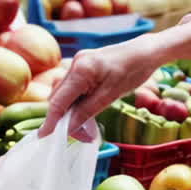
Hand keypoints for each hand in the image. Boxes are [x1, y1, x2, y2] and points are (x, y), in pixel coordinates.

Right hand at [39, 34, 164, 139]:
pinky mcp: (83, 64)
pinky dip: (76, 100)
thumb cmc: (134, 71)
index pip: (58, 101)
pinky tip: (87, 109)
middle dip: (64, 119)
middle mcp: (75, 64)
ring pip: (64, 92)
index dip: (50, 121)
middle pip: (58, 97)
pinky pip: (72, 85)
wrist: (146, 52)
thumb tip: (69, 127)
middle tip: (84, 135)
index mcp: (81, 70)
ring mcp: (77, 62)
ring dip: (70, 110)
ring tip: (88, 125)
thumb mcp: (112, 95)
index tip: (44, 137)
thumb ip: (87, 111)